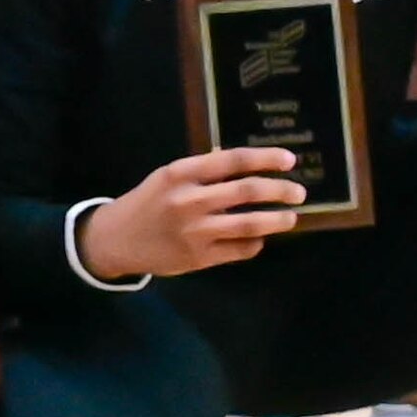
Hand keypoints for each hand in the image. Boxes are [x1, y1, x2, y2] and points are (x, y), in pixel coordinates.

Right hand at [84, 145, 308, 277]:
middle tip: (299, 192)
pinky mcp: (200, 258)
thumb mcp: (167, 178)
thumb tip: (242, 163)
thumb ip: (201, 171)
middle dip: (280, 190)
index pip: (232, 160)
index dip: (265, 158)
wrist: (116, 240)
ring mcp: (196, 231)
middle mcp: (190, 200)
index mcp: (181, 174)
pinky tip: (260, 238)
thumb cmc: (146, 203)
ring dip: (277, 220)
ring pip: (249, 224)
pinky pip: (240, 250)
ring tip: (290, 218)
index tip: (289, 159)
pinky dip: (255, 243)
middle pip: (247, 191)